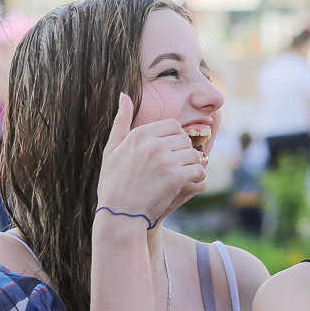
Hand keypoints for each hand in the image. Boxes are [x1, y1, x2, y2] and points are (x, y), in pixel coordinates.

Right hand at [96, 93, 206, 225]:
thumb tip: (123, 95)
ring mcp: (164, 159)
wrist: (119, 216)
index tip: (169, 154)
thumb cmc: (113, 184)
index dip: (174, 140)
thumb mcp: (111, 150)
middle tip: (176, 167)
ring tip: (181, 176)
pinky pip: (198, 169)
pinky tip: (186, 183)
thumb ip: (120, 121)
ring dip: (191, 165)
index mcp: (139, 134)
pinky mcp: (175, 176)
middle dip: (184, 152)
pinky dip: (197, 177)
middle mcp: (152, 143)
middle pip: (185, 139)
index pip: (173, 126)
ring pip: (193, 154)